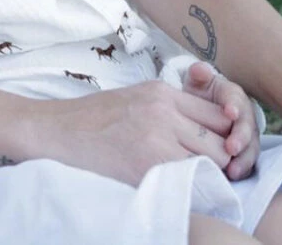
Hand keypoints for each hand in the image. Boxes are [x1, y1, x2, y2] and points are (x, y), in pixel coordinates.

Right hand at [36, 79, 234, 185]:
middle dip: (222, 160)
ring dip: (209, 176)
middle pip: (220, 140)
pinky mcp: (145, 165)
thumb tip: (206, 129)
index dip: (225, 136)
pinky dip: (191, 190)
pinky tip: (180, 190)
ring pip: (210, 163)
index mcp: (162, 92)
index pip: (218, 114)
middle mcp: (163, 111)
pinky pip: (187, 182)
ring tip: (198, 183)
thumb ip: (170, 108)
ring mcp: (155, 139)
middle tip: (216, 173)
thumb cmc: (94, 118)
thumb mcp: (136, 98)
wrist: (56, 131)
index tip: (221, 151)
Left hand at [183, 62, 259, 179]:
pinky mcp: (243, 154)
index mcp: (232, 96)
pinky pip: (246, 163)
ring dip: (243, 160)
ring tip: (233, 170)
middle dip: (241, 137)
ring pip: (250, 149)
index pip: (237, 100)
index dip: (234, 107)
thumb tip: (200, 69)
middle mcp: (243, 117)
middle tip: (231, 147)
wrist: (193, 113)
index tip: (229, 113)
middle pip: (247, 127)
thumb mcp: (195, 84)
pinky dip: (241, 171)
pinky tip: (232, 178)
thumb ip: (198, 76)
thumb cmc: (196, 96)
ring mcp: (245, 137)